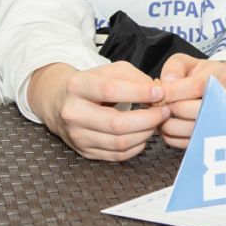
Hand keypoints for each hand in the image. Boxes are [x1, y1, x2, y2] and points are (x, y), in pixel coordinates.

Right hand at [36, 61, 169, 161]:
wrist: (61, 102)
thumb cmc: (91, 85)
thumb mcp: (109, 70)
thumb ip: (134, 77)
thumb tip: (156, 93)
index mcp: (77, 86)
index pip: (111, 90)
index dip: (139, 93)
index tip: (159, 92)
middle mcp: (73, 113)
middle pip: (117, 123)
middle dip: (148, 118)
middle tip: (164, 111)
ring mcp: (77, 136)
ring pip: (119, 142)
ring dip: (146, 133)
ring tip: (156, 121)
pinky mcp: (85, 151)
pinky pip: (117, 155)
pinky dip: (137, 146)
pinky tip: (143, 134)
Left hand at [157, 55, 225, 148]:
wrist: (215, 87)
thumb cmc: (197, 74)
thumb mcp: (185, 61)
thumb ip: (174, 68)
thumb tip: (166, 84)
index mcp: (220, 76)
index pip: (196, 87)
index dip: (173, 92)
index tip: (157, 94)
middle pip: (197, 110)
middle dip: (173, 108)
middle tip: (159, 105)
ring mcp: (222, 119)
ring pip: (192, 129)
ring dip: (169, 124)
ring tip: (161, 114)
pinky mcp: (211, 135)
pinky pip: (188, 142)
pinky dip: (172, 136)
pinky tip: (167, 124)